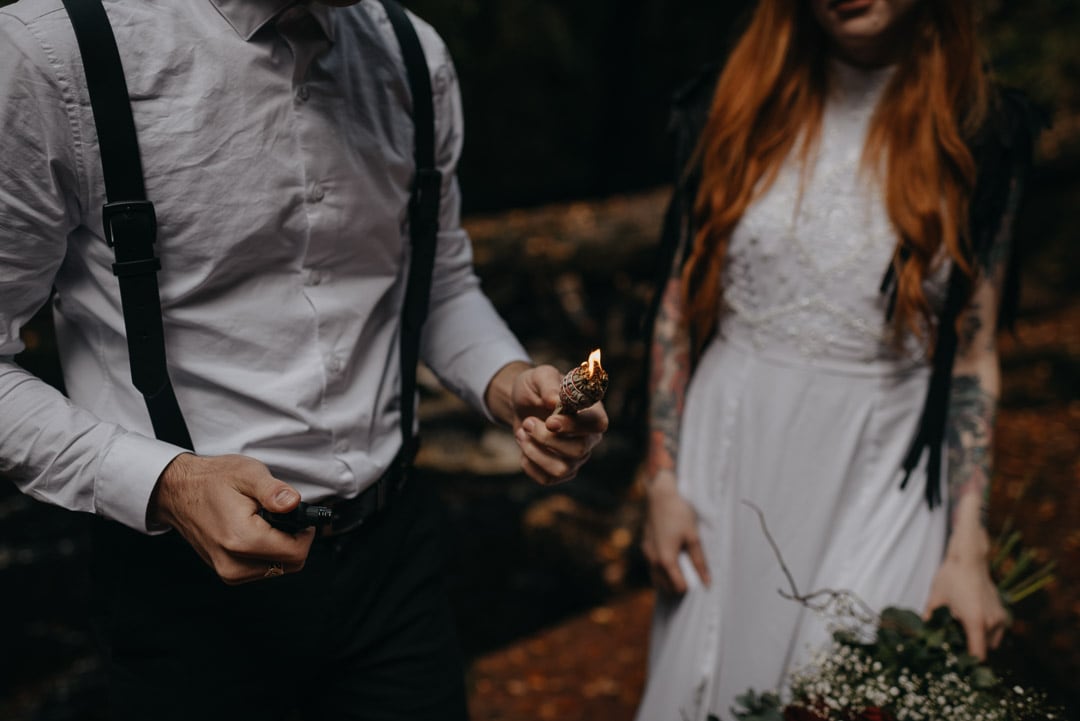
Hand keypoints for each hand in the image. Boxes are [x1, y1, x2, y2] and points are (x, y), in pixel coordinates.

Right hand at [148, 453, 315, 583]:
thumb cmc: (212, 480)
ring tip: (264, 521)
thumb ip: (274, 490)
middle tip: (281, 515)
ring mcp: (229, 572)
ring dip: (281, 546)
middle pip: (290, 564)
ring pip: (279, 568)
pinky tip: (256, 532)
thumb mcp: (247, 473)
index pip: (296, 552)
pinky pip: (263, 569)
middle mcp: (234, 563)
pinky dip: (268, 552)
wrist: (179, 492)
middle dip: (294, 539)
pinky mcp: (227, 573)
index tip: (298, 515)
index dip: (305, 532)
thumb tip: (294, 503)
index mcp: (241, 540)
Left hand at [494, 363, 606, 484]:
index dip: (573, 426)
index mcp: (593, 411)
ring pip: (562, 469)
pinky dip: (529, 464)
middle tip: (528, 423)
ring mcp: (576, 457)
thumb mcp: (539, 376)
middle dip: (547, 439)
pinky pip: (547, 478)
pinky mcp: (561, 470)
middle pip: (578, 450)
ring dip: (535, 452)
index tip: (549, 421)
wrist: (521, 404)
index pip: (596, 425)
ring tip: (522, 432)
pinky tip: (524, 445)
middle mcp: (589, 437)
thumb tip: (554, 401)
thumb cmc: (536, 388)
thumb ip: (548, 385)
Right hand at [642, 473, 709, 595]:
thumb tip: (708, 583)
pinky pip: (652, 566)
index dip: (690, 587)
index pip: (678, 588)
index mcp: (666, 560)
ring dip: (668, 580)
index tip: (699, 582)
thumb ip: (700, 562)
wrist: (660, 495)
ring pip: (656, 577)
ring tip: (682, 574)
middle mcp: (653, 560)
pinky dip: (661, 570)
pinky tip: (671, 561)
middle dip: (678, 587)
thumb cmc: (679, 514)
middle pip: (665, 586)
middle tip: (692, 579)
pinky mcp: (645, 545)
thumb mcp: (694, 537)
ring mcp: (647, 553)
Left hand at [924, 532, 1008, 659]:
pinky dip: (985, 633)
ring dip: (978, 640)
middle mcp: (992, 622)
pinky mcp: (1003, 613)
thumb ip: (930, 621)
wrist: (969, 559)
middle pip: (983, 649)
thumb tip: (923, 637)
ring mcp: (1000, 618)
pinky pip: (995, 633)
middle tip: (952, 640)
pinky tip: (970, 621)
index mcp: (976, 621)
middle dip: (969, 649)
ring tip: (960, 627)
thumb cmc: (951, 577)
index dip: (967, 663)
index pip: (978, 655)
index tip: (956, 663)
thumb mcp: (935, 600)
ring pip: (990, 642)